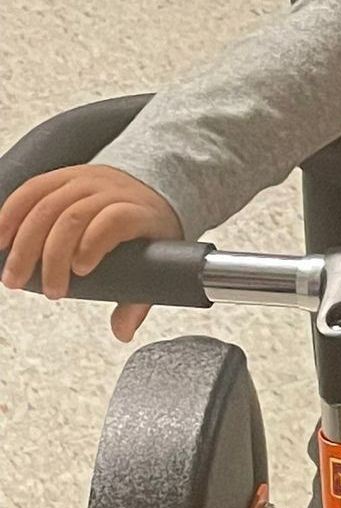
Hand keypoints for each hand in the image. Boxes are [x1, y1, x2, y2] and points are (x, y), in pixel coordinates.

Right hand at [0, 163, 181, 341]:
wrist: (148, 188)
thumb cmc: (149, 231)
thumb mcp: (157, 262)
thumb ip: (139, 298)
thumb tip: (122, 332)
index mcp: (139, 211)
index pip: (115, 220)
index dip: (95, 242)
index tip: (79, 271)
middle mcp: (112, 191)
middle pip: (73, 217)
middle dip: (49, 256)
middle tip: (38, 289)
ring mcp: (85, 180)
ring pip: (47, 205)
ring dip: (24, 243)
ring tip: (13, 276)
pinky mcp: (63, 175)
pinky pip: (32, 189)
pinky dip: (11, 214)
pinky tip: (0, 239)